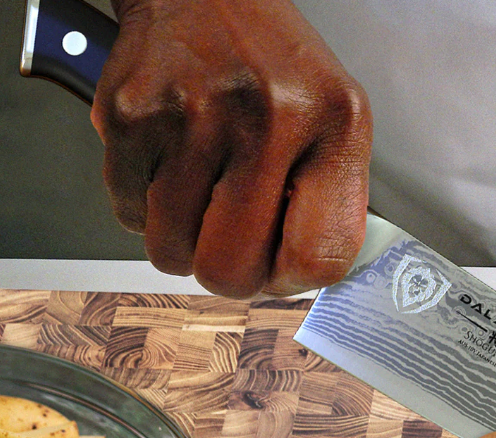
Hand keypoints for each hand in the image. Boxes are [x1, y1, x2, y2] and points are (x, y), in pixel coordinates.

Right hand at [91, 0, 371, 297]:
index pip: (320, 257)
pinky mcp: (130, 117)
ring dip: (183, 238)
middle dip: (227, 272)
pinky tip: (171, 162)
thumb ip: (330, 202)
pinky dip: (147, 205)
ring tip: (200, 189)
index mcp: (334, 126)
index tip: (277, 268)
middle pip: (232, 272)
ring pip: (172, 253)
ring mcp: (193, 117)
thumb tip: (297, 277)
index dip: (292, 282)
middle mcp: (267, 119)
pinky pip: (130, 217)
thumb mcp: (335, 122)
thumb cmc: (273, 66)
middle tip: (229, 240)